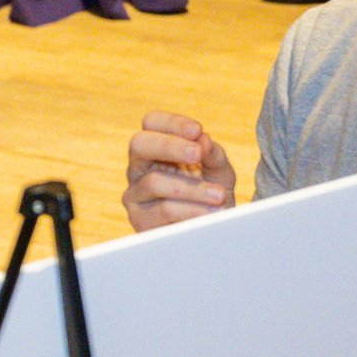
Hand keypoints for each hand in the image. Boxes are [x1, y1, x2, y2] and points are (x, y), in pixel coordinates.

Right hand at [123, 111, 236, 230]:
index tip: (197, 130)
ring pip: (155, 182)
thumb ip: (212, 154)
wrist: (215, 233)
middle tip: (197, 153)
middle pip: (139, 144)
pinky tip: (211, 213)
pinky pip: (164, 210)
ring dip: (193, 188)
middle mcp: (140, 169)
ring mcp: (136, 195)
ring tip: (219, 196)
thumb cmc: (213, 197)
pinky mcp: (140, 221)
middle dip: (169, 146)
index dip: (172, 123)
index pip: (152, 123)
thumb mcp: (220, 172)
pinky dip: (192, 210)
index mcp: (156, 149)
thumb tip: (202, 140)